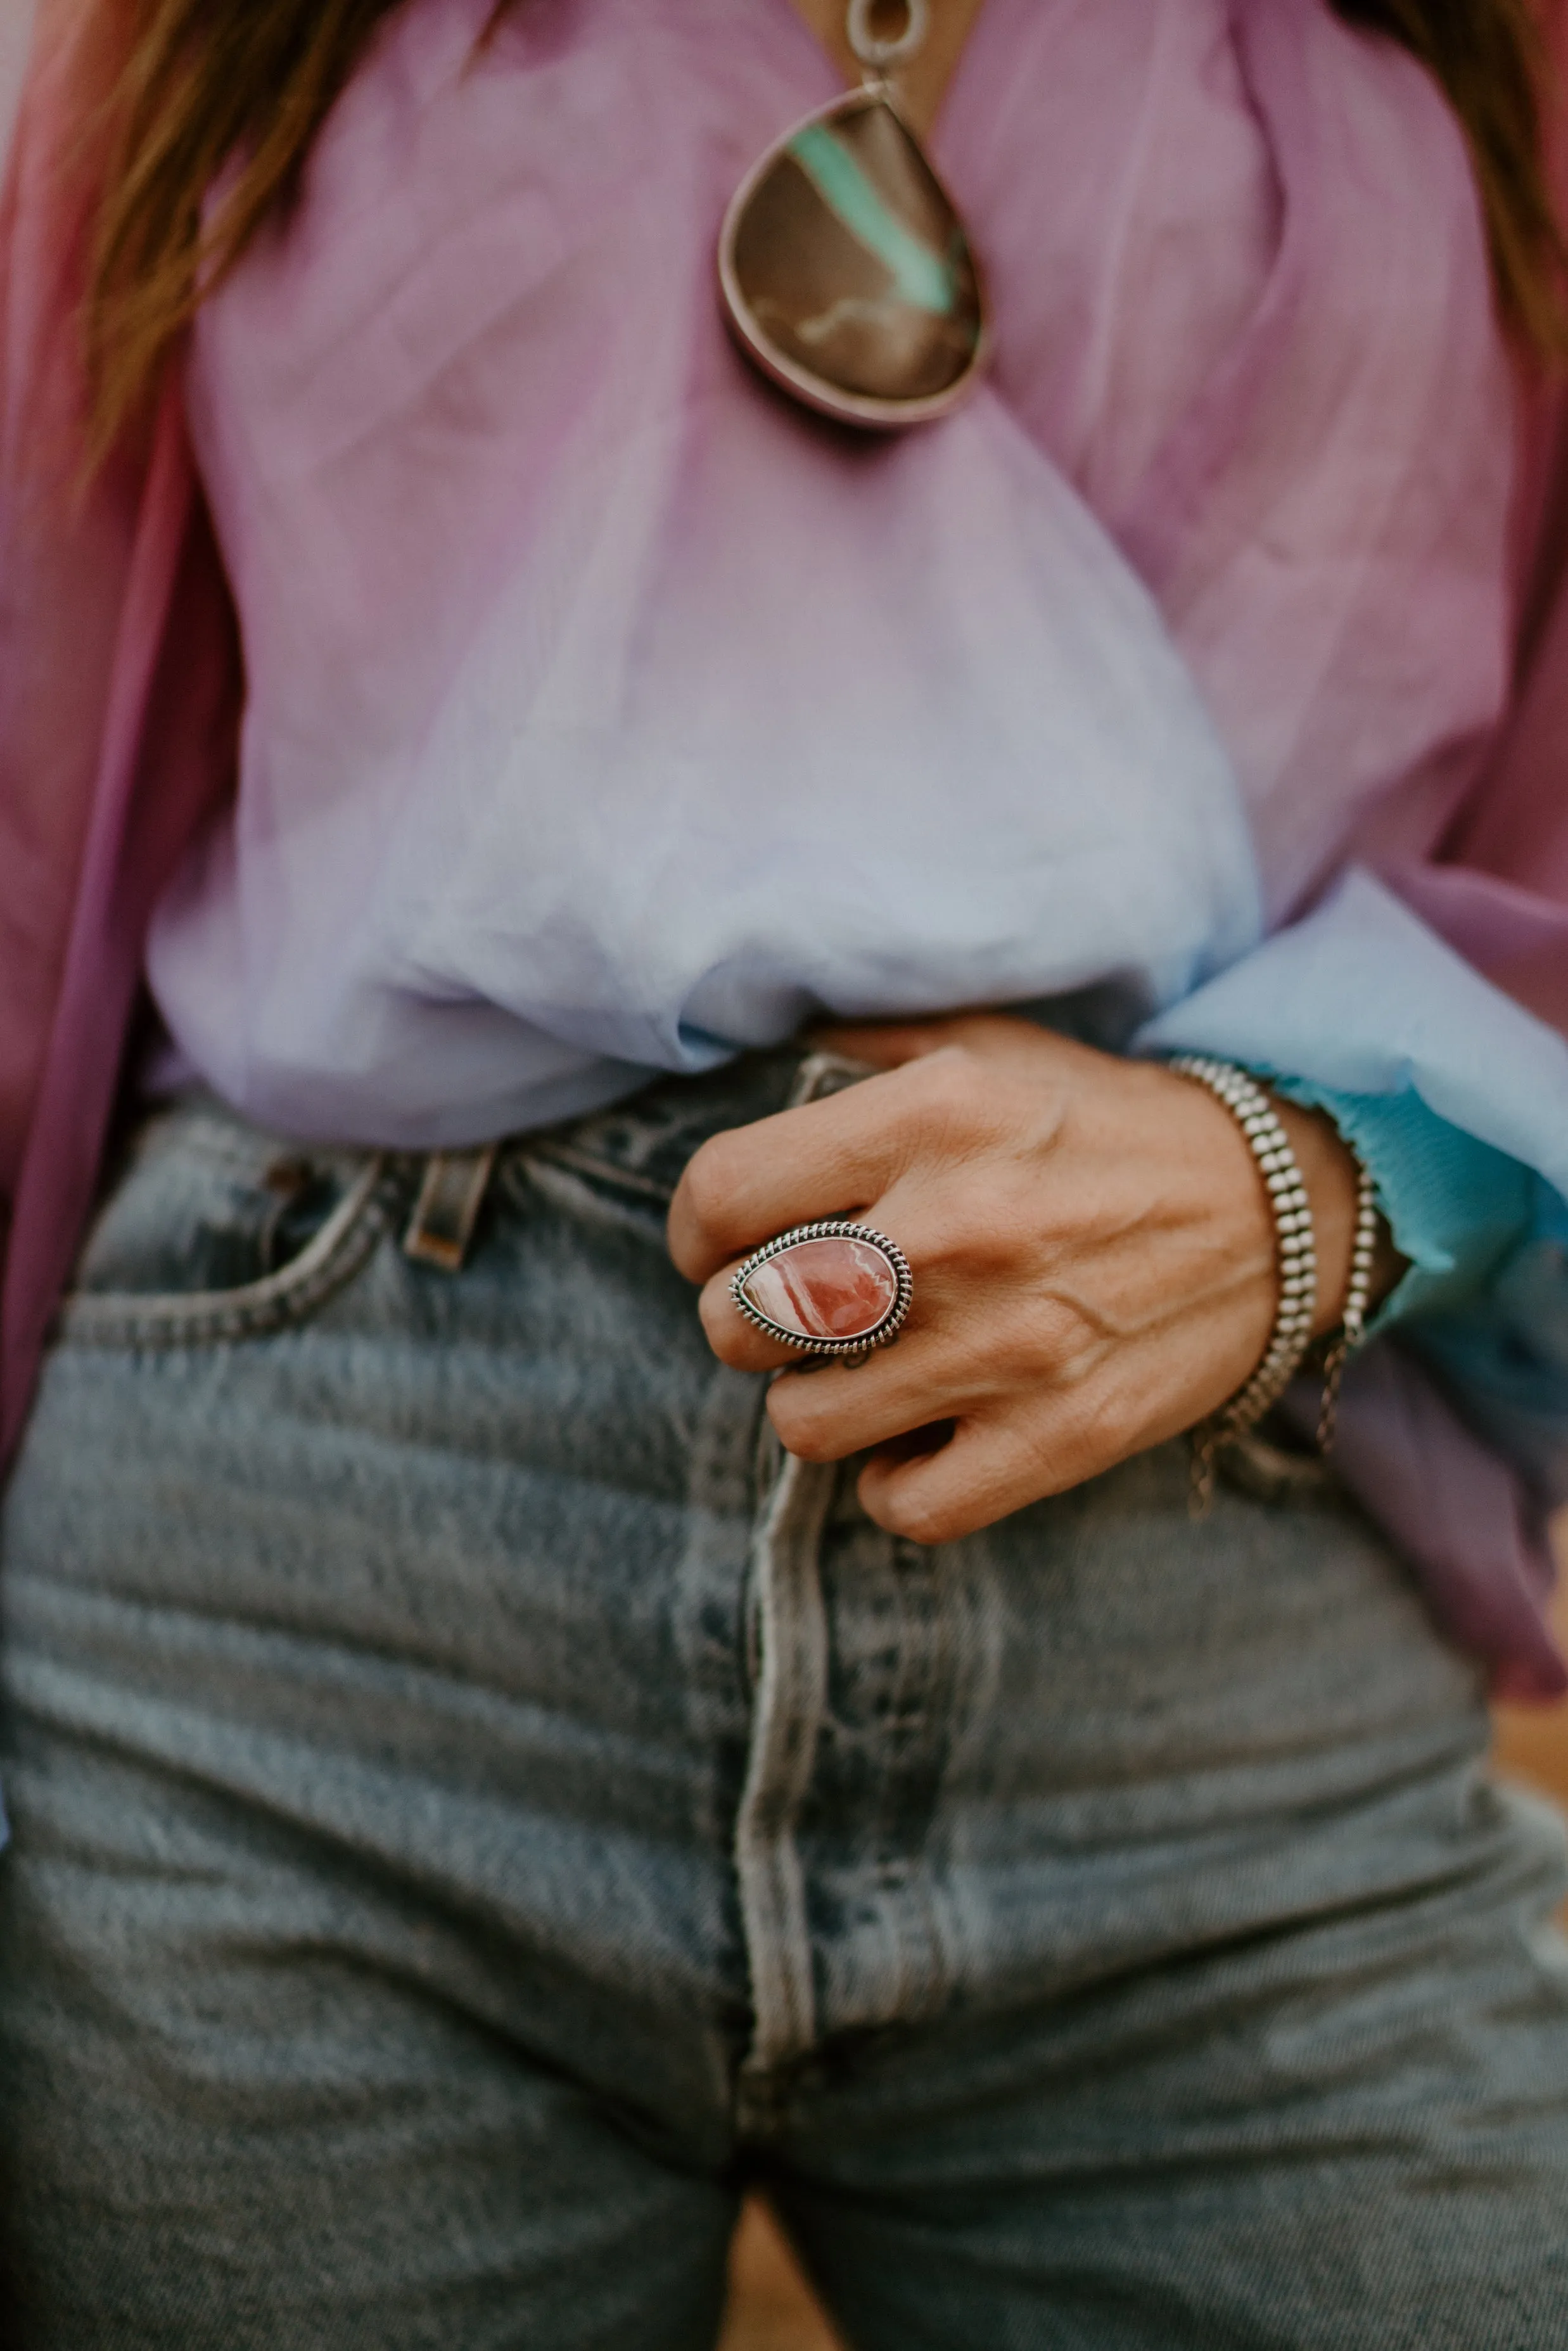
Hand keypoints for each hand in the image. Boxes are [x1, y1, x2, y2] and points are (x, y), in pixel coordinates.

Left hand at [666, 1016, 1370, 1544]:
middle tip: (799, 1307)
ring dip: (817, 1401)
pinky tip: (923, 1433)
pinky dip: (897, 1480)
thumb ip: (859, 1052)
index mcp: (926, 1118)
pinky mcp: (1056, 1438)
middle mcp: (954, 1229)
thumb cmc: (1103, 1126)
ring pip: (802, 1425)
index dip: (696, 1231)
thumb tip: (746, 1064)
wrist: (1278, 1209)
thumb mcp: (985, 1047)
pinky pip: (904, 1504)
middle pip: (737, 1321)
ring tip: (863, 1368)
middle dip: (749, 1319)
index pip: (719, 1195)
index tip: (722, 1244)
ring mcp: (1005, 1345)